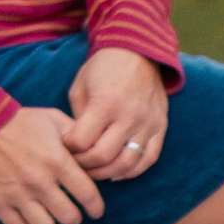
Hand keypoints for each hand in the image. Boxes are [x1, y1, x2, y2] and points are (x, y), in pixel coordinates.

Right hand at [0, 103, 105, 223]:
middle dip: (74, 216)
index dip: (96, 207)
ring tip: (47, 211)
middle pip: (69, 218)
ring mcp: (17, 194)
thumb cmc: (18, 121)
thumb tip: (92, 151)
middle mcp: (39, 181)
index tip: (95, 210)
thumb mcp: (52, 118)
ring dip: (49, 220)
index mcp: (57, 161)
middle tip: (70, 210)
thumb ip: (76, 134)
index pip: (88, 195)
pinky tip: (26, 212)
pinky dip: (25, 223)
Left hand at [64, 45, 168, 181]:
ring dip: (107, 173)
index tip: (64, 146)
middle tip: (76, 163)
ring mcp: (148, 123)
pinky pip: (149, 159)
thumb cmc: (103, 67)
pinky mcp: (160, 127)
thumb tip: (73, 145)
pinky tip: (117, 172)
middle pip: (103, 156)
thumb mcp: (80, 85)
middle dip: (84, 165)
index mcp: (105, 102)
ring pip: (127, 164)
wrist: (138, 50)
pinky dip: (132, 171)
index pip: (81, 141)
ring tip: (94, 170)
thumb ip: (75, 116)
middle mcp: (129, 115)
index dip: (68, 149)